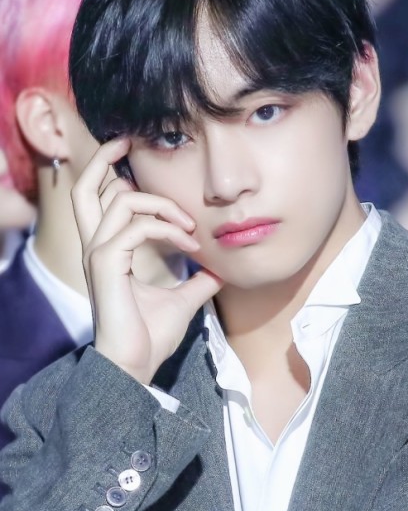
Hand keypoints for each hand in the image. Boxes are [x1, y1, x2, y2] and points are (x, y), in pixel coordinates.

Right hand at [71, 137, 221, 383]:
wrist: (136, 369)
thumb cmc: (151, 337)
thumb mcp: (183, 299)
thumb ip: (197, 280)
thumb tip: (220, 268)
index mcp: (107, 251)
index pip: (98, 200)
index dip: (116, 176)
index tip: (150, 175)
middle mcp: (96, 247)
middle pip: (84, 188)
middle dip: (105, 158)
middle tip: (129, 141)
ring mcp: (98, 254)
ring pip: (120, 200)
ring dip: (162, 205)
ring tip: (189, 226)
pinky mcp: (106, 265)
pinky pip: (136, 227)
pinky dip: (167, 228)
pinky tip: (189, 243)